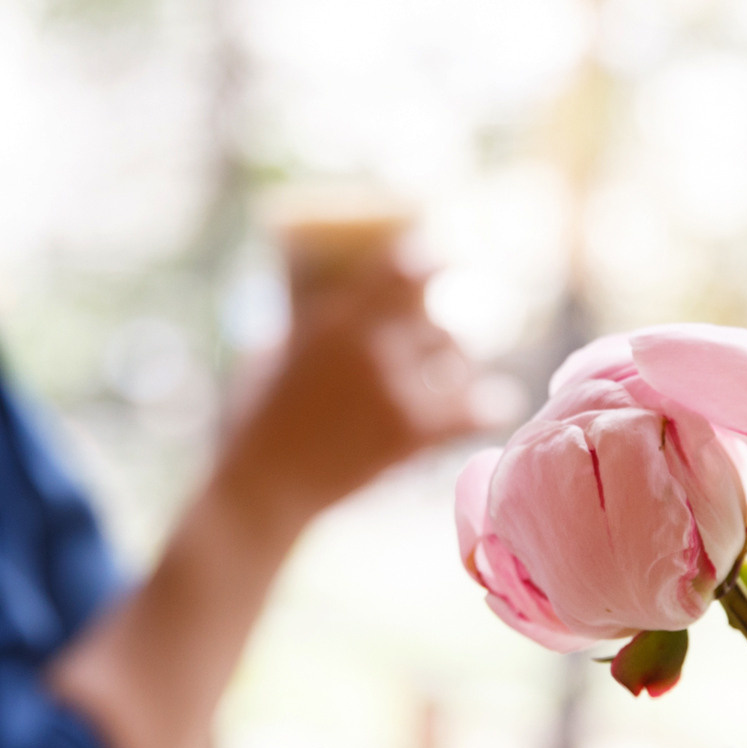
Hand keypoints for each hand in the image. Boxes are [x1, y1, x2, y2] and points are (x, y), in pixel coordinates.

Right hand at [219, 260, 479, 530]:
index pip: (403, 268)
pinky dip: (488, 406)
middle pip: (434, 319)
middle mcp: (372, 345)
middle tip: (435, 337)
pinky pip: (473, 410)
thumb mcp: (269, 350)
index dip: (429, 260)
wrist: (262, 487)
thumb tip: (320, 296)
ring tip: (447, 377)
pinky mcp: (411, 433)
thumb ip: (303, 321)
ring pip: (456, 361)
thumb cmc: (251, 418)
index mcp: (335, 316)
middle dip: (436, 329)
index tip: (437, 262)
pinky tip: (495, 403)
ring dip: (454, 367)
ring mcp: (395, 389)